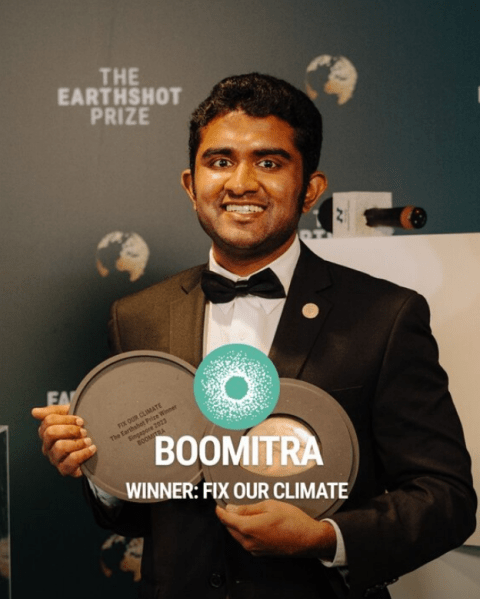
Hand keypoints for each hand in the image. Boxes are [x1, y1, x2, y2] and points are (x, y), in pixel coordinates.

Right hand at [31, 404, 95, 477]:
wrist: (98, 443)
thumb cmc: (81, 427)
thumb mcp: (70, 414)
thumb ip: (53, 412)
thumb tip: (34, 412)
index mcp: (47, 431)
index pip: (48, 420)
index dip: (66, 418)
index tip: (80, 420)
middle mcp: (48, 446)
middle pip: (50, 433)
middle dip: (70, 430)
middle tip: (84, 431)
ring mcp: (55, 458)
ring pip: (60, 447)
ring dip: (78, 442)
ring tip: (89, 440)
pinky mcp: (64, 469)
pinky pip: (70, 461)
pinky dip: (84, 453)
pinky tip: (92, 448)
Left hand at [215, 499, 335, 558]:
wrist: (308, 539)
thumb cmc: (293, 521)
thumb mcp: (269, 506)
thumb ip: (248, 509)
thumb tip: (232, 509)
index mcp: (249, 528)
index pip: (226, 520)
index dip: (220, 511)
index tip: (218, 505)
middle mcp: (249, 542)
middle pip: (230, 528)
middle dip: (227, 517)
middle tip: (230, 506)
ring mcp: (255, 549)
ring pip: (237, 536)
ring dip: (236, 525)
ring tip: (241, 512)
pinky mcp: (261, 553)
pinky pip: (246, 542)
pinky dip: (244, 532)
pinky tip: (252, 523)